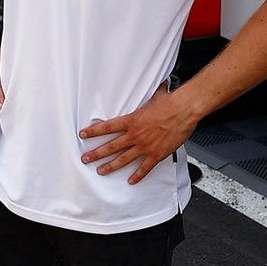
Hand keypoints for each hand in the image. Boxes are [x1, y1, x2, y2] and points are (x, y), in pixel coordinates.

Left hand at [78, 82, 196, 183]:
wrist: (184, 111)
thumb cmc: (170, 103)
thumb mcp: (155, 96)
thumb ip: (152, 93)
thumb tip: (159, 84)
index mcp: (131, 120)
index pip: (107, 127)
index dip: (93, 132)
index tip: (83, 135)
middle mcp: (135, 135)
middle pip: (110, 146)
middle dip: (96, 154)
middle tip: (85, 159)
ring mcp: (145, 146)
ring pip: (123, 159)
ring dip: (110, 166)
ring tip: (100, 171)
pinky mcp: (156, 155)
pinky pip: (144, 168)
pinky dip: (137, 176)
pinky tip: (131, 181)